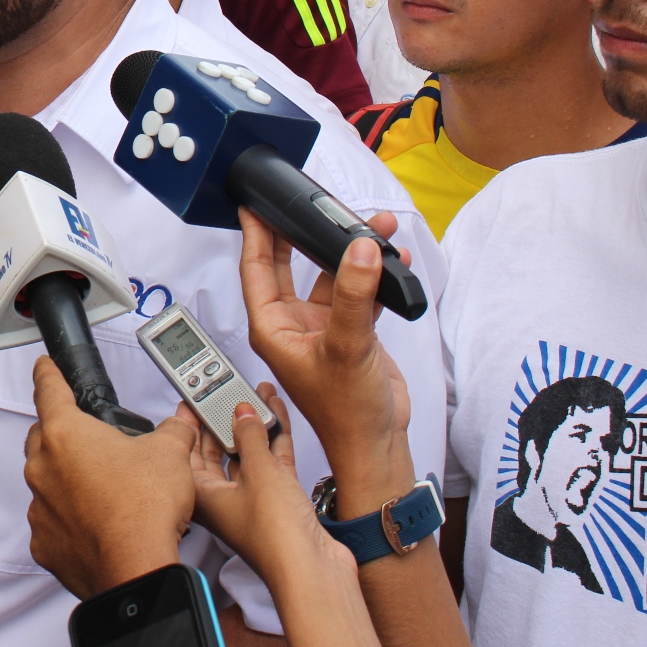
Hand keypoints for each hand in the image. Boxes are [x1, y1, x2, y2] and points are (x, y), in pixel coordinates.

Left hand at [24, 356, 197, 597]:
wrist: (136, 569)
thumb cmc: (144, 509)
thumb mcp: (169, 453)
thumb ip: (172, 431)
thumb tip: (178, 427)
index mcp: (65, 434)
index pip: (48, 390)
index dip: (48, 374)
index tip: (44, 368)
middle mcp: (43, 468)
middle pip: (43, 438)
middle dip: (62, 434)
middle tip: (92, 441)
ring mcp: (40, 507)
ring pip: (46, 482)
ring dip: (67, 480)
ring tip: (102, 489)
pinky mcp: (44, 543)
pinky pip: (51, 521)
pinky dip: (68, 519)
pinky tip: (95, 523)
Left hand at [185, 390, 349, 587]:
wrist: (312, 569)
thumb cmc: (274, 534)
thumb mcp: (258, 471)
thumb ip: (250, 436)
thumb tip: (242, 411)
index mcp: (203, 496)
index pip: (189, 451)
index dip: (191, 422)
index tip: (195, 397)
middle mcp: (224, 501)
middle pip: (219, 451)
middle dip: (226, 420)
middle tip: (229, 390)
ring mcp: (253, 502)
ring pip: (249, 455)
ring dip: (254, 426)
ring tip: (259, 394)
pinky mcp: (279, 504)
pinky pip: (272, 464)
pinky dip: (275, 441)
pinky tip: (279, 416)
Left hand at [237, 209, 413, 509]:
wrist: (378, 444)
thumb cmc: (346, 412)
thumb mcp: (347, 346)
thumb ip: (354, 295)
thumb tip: (358, 251)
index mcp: (273, 327)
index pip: (256, 269)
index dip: (256, 234)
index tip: (253, 203)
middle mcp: (292, 324)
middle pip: (288, 265)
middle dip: (301, 233)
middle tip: (305, 201)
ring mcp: (321, 328)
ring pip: (330, 277)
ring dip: (349, 253)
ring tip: (372, 225)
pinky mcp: (350, 334)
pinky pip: (357, 293)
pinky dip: (373, 277)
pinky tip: (392, 259)